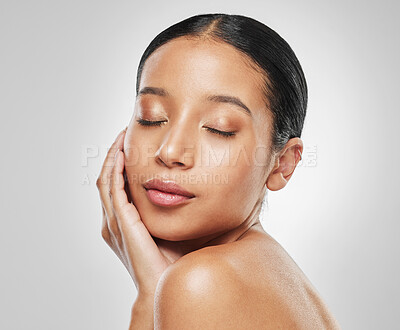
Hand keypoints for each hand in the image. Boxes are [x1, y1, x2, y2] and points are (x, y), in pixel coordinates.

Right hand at [96, 128, 171, 297]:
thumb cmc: (168, 260)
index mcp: (121, 222)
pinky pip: (114, 190)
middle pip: (106, 178)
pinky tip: (124, 155)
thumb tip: (185, 190)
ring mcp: (115, 221)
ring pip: (107, 180)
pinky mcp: (122, 223)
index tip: (130, 144)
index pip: (115, 185)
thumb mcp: (167, 228)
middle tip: (123, 134)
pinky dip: (116, 170)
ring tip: (122, 137)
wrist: (162, 285)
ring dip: (113, 157)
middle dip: (114, 154)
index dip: (119, 164)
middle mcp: (113, 220)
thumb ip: (168, 210)